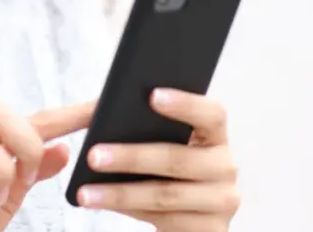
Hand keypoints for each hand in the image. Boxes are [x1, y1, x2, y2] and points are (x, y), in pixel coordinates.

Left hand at [75, 89, 239, 230]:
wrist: (189, 217)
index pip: (212, 114)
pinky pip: (164, 220)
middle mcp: (226, 167)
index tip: (152, 95)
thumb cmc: (170, 170)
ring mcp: (223, 201)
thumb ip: (151, 128)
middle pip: (178, 159)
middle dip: (131, 157)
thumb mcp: (168, 145)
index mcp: (216, 136)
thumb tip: (104, 112)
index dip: (185, 104)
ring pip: (165, 195)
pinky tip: (105, 204)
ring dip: (120, 193)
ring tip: (87, 192)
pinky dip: (129, 211)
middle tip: (94, 155)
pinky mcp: (211, 230)